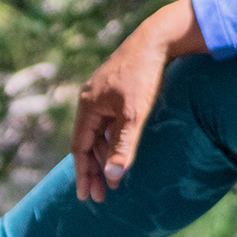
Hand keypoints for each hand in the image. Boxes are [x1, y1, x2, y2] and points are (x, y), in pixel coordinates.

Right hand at [70, 0, 205, 202]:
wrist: (157, 39)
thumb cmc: (144, 77)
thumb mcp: (134, 115)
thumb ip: (122, 146)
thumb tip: (112, 177)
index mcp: (88, 106)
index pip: (79, 148)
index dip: (82, 173)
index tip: (86, 196)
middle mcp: (89, 100)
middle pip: (86, 143)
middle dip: (93, 170)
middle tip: (100, 197)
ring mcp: (101, 94)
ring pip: (97, 133)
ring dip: (103, 156)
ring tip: (113, 180)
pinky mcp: (115, 90)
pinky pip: (107, 123)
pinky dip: (111, 140)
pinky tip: (120, 151)